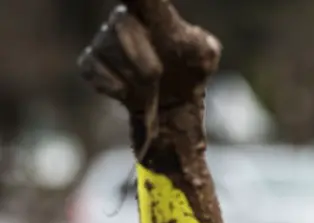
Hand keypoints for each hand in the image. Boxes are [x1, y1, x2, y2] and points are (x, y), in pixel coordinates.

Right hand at [77, 0, 221, 112]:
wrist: (175, 103)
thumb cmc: (189, 71)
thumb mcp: (204, 56)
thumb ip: (198, 41)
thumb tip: (184, 36)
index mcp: (153, 11)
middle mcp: (124, 18)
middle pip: (122, 25)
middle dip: (143, 58)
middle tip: (159, 75)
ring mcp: (104, 40)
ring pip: (109, 49)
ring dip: (133, 75)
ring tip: (150, 86)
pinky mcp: (91, 63)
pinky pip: (92, 69)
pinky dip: (114, 85)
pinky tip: (128, 91)